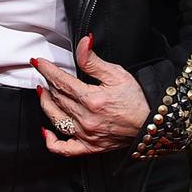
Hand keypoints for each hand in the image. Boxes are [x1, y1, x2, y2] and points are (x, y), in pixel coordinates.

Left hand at [31, 35, 149, 156]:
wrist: (152, 124)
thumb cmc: (137, 100)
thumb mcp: (116, 73)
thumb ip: (93, 60)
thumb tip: (83, 43)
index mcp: (92, 100)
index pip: (60, 82)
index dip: (47, 70)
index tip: (39, 62)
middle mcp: (87, 119)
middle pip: (57, 98)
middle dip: (48, 83)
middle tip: (44, 74)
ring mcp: (87, 135)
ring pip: (56, 118)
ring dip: (46, 104)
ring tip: (44, 93)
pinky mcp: (90, 147)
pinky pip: (65, 148)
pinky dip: (51, 141)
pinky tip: (46, 131)